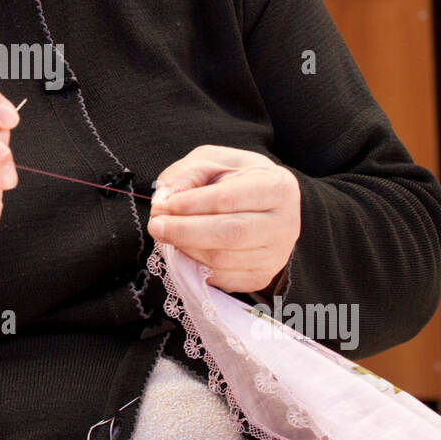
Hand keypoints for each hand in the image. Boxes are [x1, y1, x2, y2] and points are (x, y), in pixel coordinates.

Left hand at [147, 145, 299, 294]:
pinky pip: (222, 278)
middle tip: (156, 225)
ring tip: (166, 234)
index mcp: (277, 187)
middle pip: (229, 234)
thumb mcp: (213, 161)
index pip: (229, 199)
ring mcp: (276, 256)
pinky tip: (184, 250)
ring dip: (186, 249)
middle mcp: (284, 225)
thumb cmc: (237, 178)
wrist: (263, 204)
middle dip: (185, 231)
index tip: (163, 205)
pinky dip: (195, 266)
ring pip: (222, 259)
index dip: (192, 204)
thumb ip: (187, 174)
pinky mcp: (261, 277)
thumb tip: (164, 199)